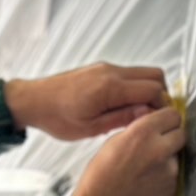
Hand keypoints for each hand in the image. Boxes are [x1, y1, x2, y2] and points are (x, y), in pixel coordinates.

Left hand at [4, 63, 167, 140]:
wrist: (33, 101)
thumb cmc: (57, 117)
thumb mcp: (91, 128)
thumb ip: (122, 119)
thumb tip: (148, 114)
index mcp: (110, 87)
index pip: (153, 89)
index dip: (162, 105)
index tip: (159, 121)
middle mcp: (111, 71)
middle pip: (154, 75)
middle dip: (160, 95)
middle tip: (152, 116)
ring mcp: (106, 68)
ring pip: (143, 73)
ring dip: (147, 91)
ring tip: (136, 114)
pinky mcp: (100, 69)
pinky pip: (128, 75)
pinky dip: (134, 88)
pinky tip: (123, 107)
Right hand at [60, 106, 184, 195]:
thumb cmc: (100, 179)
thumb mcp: (113, 142)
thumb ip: (137, 129)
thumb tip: (152, 122)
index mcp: (142, 133)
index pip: (172, 114)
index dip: (166, 119)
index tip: (162, 123)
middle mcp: (160, 149)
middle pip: (181, 132)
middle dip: (171, 135)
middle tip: (157, 143)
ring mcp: (169, 170)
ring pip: (178, 154)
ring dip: (168, 156)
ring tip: (147, 166)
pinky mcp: (172, 187)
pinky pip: (175, 173)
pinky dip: (166, 174)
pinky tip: (149, 180)